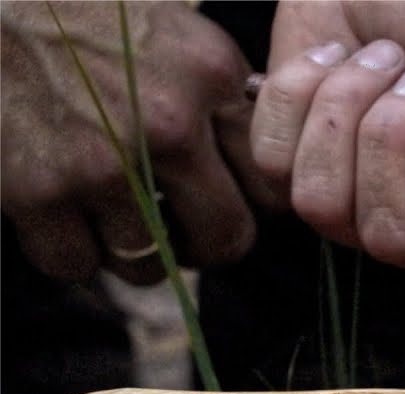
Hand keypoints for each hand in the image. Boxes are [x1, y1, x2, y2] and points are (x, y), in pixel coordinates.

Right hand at [1, 1, 266, 284]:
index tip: (230, 199)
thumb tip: (259, 157)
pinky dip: (71, 251)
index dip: (252, 200)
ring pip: (151, 263)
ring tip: (115, 213)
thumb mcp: (173, 29)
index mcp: (212, 76)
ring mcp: (104, 164)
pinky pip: (76, 264)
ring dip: (135, 251)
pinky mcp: (37, 191)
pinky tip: (64, 212)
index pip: (273, 182)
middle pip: (227, 238)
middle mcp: (168, 125)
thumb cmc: (81, 8)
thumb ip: (219, 92)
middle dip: (207, 242)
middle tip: (182, 227)